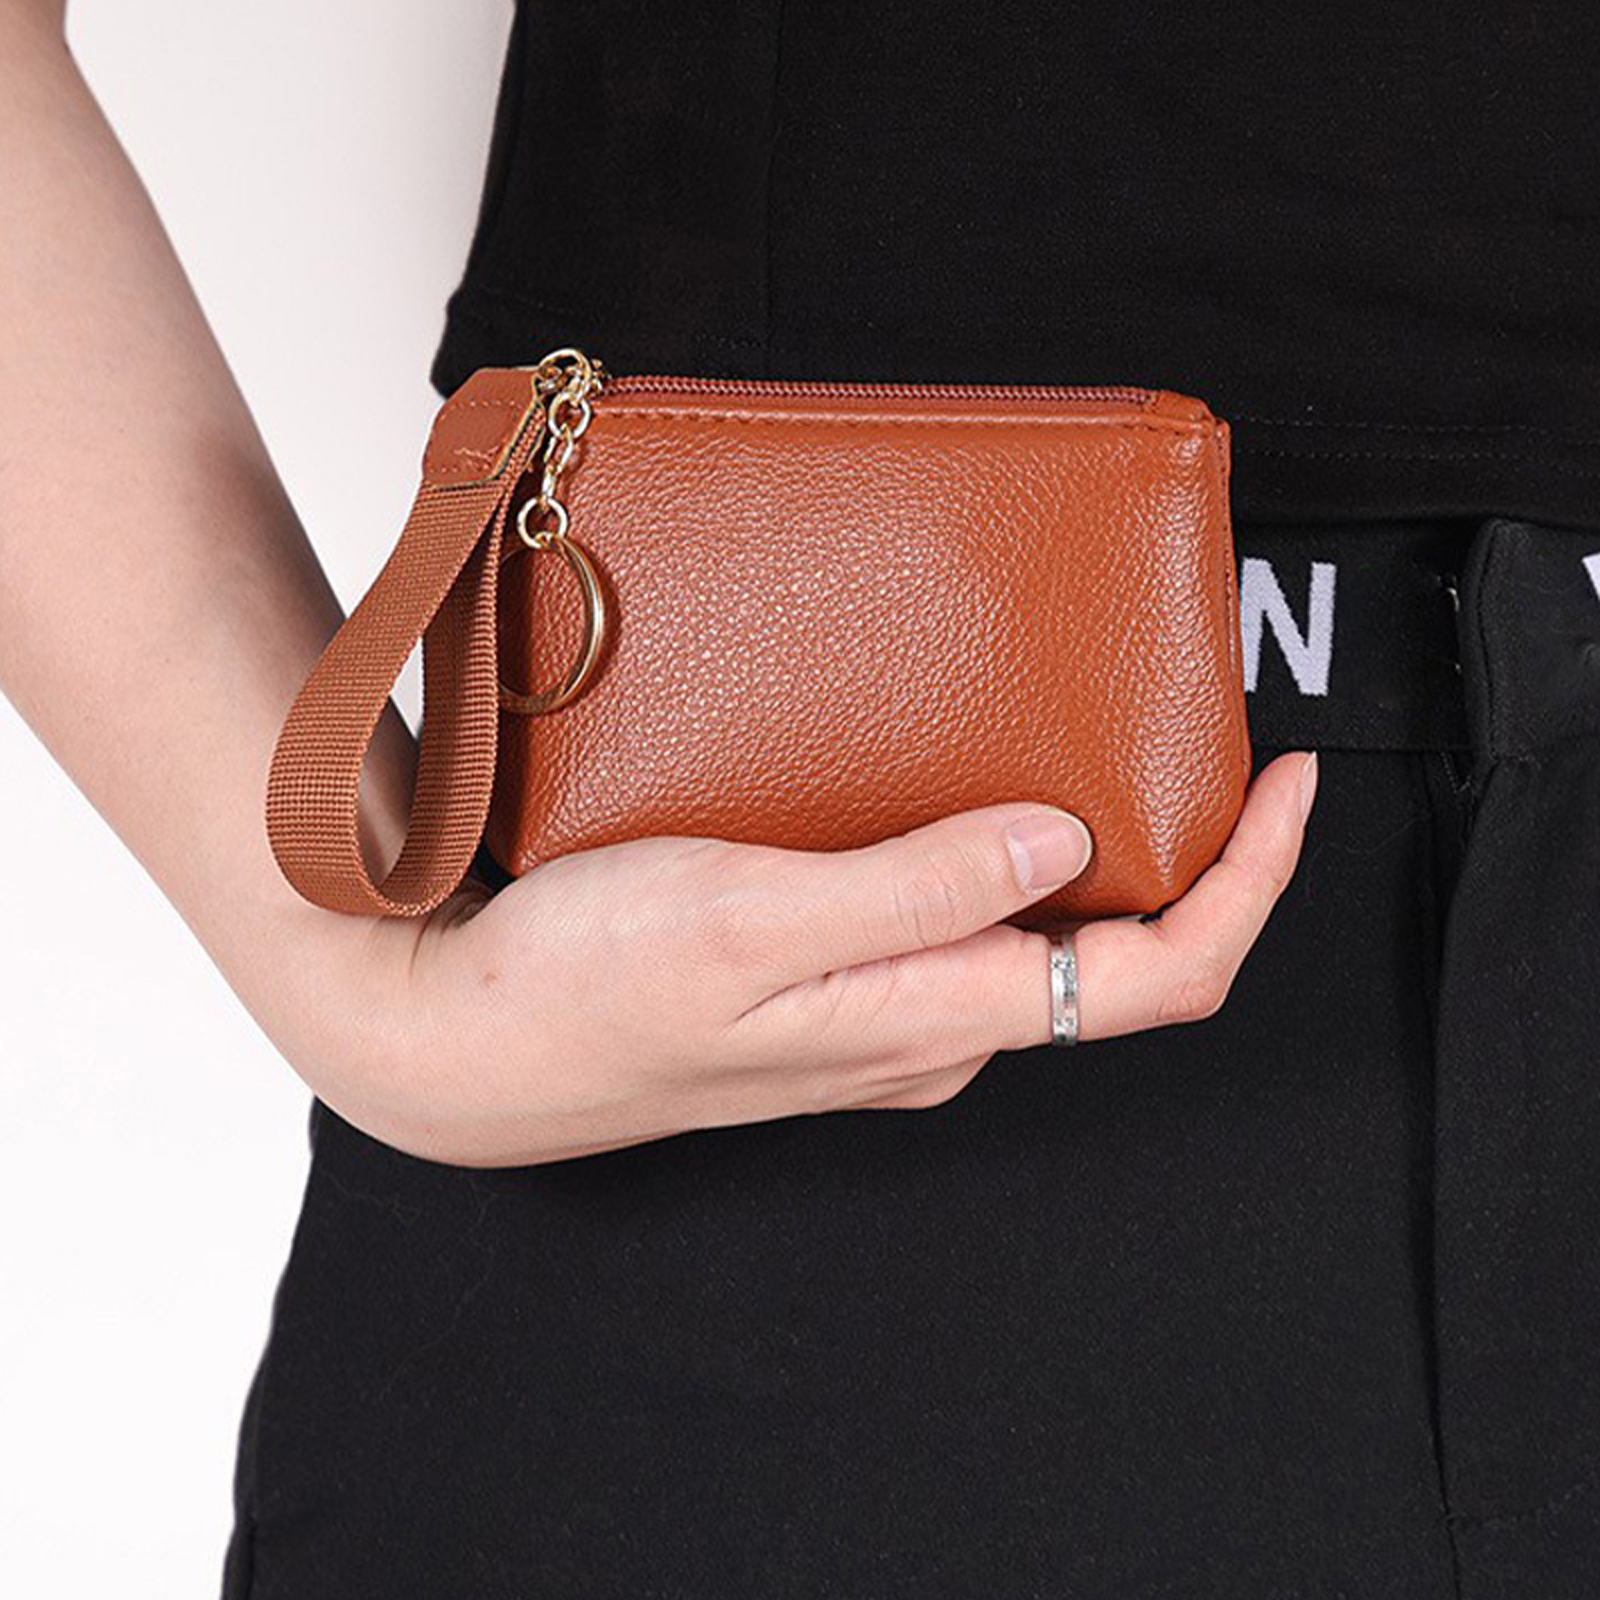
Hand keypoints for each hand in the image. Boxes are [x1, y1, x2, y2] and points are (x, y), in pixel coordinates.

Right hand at [289, 751, 1317, 1166]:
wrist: (467, 1042)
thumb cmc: (586, 985)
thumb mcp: (754, 923)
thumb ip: (915, 891)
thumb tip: (1062, 848)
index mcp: (933, 1022)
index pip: (1157, 977)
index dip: (1250, 884)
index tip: (1286, 780)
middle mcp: (929, 1033)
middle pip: (1118, 961)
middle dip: (1190, 860)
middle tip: (1201, 736)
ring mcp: (879, 1015)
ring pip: (1036, 940)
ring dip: (1093, 852)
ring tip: (1093, 740)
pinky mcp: (830, 985)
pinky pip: (955, 922)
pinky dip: (999, 853)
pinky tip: (958, 786)